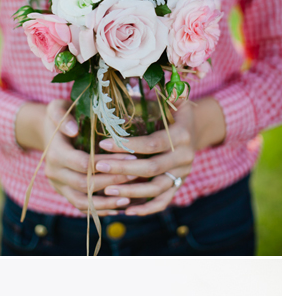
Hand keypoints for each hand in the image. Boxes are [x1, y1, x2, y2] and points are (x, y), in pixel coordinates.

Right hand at [18, 100, 138, 214]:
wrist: (48, 132)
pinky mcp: (65, 193)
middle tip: (135, 176)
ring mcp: (59, 186)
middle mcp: (54, 173)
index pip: (84, 164)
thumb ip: (62, 115)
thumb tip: (72, 129)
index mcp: (55, 154)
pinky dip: (100, 209)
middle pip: (84, 184)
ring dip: (105, 203)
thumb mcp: (58, 108)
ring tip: (128, 199)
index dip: (108, 163)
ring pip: (82, 202)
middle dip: (111, 182)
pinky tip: (118, 206)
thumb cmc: (61, 116)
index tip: (132, 158)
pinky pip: (81, 207)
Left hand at [94, 101, 196, 216]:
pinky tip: (126, 211)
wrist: (198, 129)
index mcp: (182, 134)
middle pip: (151, 168)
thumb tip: (152, 84)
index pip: (152, 143)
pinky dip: (146, 208)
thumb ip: (165, 94)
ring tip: (106, 191)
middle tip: (96, 168)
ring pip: (156, 189)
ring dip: (130, 191)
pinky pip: (163, 202)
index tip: (101, 143)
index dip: (127, 145)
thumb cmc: (175, 112)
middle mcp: (185, 156)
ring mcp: (183, 174)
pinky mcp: (179, 185)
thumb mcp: (174, 99)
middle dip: (121, 169)